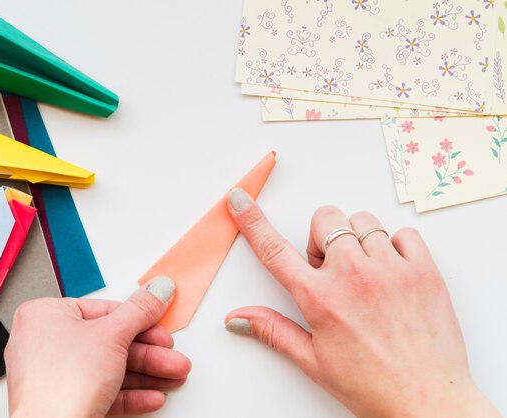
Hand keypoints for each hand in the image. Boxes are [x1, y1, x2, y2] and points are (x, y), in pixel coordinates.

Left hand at [5, 276, 190, 417]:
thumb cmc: (63, 383)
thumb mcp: (113, 335)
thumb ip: (140, 311)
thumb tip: (157, 289)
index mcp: (46, 315)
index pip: (103, 310)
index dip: (139, 319)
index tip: (161, 323)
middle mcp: (44, 342)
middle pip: (110, 342)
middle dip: (149, 354)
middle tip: (172, 356)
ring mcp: (52, 375)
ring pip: (109, 369)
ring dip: (146, 375)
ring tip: (171, 378)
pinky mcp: (62, 401)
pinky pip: (100, 390)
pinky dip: (128, 393)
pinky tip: (152, 396)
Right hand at [224, 188, 499, 417]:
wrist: (428, 402)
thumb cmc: (372, 386)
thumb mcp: (313, 362)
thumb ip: (273, 331)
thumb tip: (238, 319)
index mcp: (320, 299)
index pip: (274, 250)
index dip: (251, 221)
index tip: (240, 200)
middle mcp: (353, 276)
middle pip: (325, 219)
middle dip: (322, 237)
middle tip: (331, 267)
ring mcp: (391, 270)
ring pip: (363, 221)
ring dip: (357, 240)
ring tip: (364, 272)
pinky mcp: (423, 271)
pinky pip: (403, 233)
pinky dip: (395, 245)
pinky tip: (391, 271)